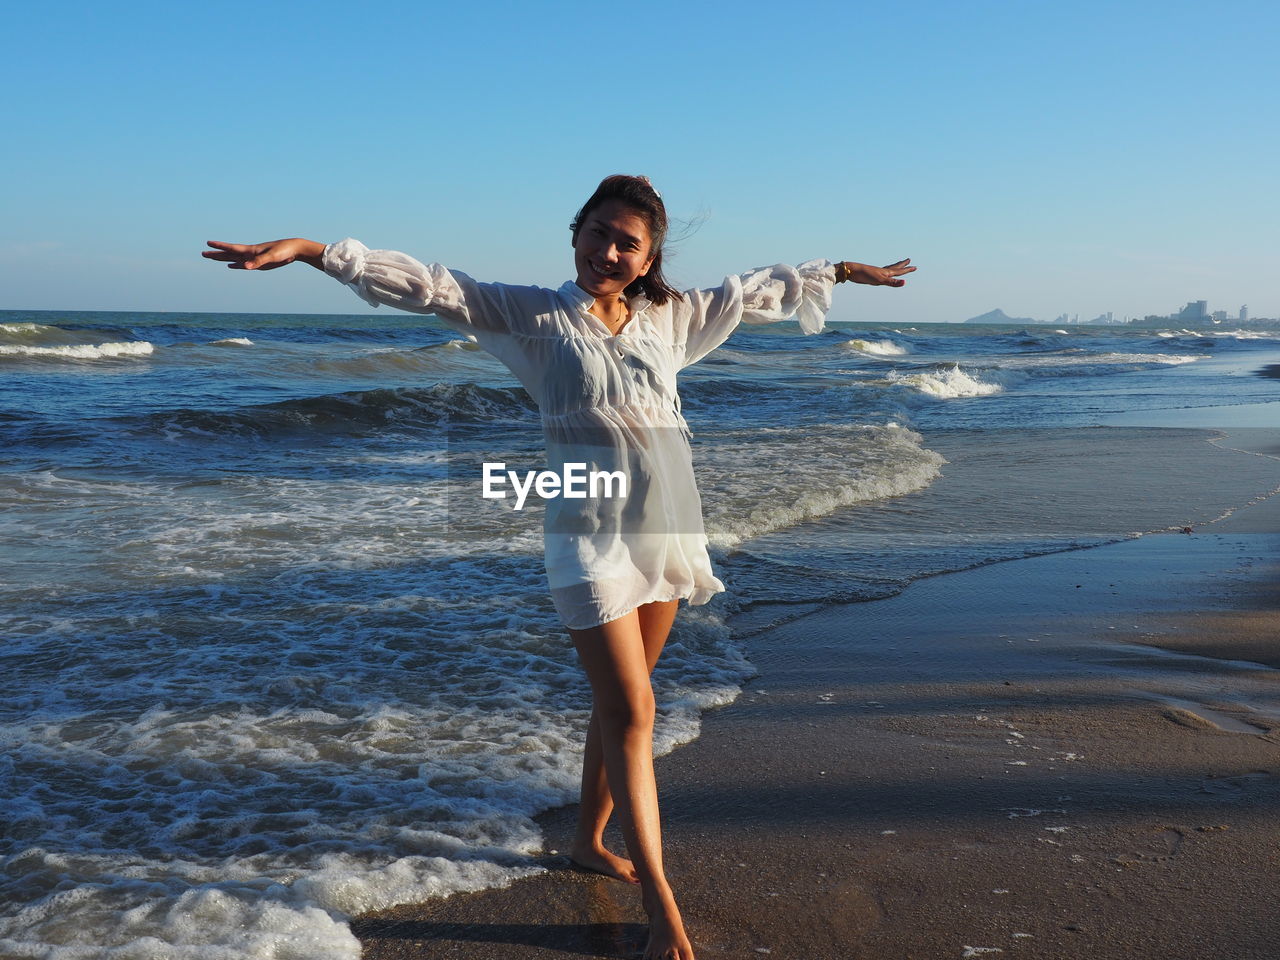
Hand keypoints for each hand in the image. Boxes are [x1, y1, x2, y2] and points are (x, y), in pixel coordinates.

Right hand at [202, 238, 325, 270]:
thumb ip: (258, 262)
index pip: (231, 248)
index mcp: (251, 250)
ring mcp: (254, 259)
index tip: (207, 243)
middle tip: (202, 253)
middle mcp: (250, 253)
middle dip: (216, 254)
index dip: (219, 246)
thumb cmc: (284, 250)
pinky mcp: (259, 264)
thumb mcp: (271, 257)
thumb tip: (245, 267)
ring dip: (223, 259)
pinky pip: (244, 265)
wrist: (295, 250)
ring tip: (211, 258)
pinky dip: (236, 266)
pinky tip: (230, 266)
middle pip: (229, 254)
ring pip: (234, 259)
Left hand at [836, 259, 914, 286]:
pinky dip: (884, 273)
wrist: (851, 271)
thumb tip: (905, 283)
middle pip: (895, 267)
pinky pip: (881, 274)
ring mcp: (876, 273)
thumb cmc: (865, 275)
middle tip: (908, 260)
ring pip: (888, 269)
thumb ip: (893, 282)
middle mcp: (882, 272)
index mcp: (886, 272)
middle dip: (902, 265)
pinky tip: (881, 274)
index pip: (899, 271)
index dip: (907, 270)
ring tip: (898, 265)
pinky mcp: (871, 276)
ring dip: (894, 267)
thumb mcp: (880, 281)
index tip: (915, 267)